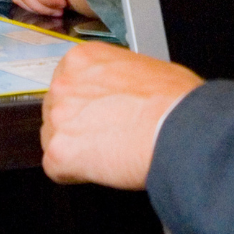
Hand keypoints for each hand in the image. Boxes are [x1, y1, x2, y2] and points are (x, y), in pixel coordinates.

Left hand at [41, 43, 203, 188]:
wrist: (178, 128)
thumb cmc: (173, 100)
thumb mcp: (142, 67)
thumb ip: (117, 77)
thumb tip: (122, 91)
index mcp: (83, 58)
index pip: (68, 84)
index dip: (86, 104)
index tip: (98, 113)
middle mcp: (64, 83)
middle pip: (57, 111)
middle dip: (78, 126)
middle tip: (106, 135)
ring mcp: (58, 117)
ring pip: (55, 139)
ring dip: (76, 149)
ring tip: (109, 152)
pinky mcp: (59, 152)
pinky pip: (57, 169)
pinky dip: (77, 174)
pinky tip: (103, 167)